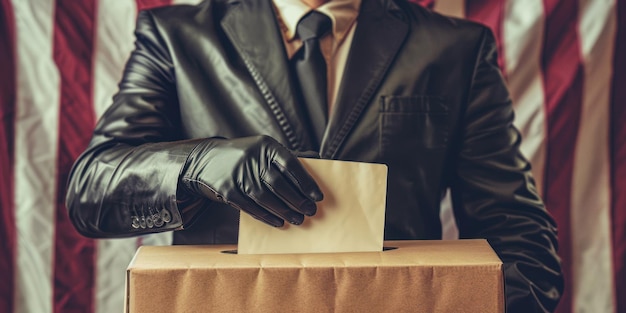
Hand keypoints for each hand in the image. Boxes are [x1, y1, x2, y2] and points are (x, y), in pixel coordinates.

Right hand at [181, 135, 322, 226]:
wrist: (207, 159)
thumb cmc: (246, 156)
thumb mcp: (264, 149)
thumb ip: (289, 155)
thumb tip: (318, 158)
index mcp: (265, 145)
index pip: (290, 164)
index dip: (306, 182)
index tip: (318, 196)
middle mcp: (251, 157)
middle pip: (279, 183)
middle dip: (297, 200)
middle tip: (311, 211)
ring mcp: (238, 174)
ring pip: (265, 197)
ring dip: (284, 211)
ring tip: (298, 219)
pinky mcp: (227, 189)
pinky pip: (250, 207)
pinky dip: (266, 216)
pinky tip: (279, 222)